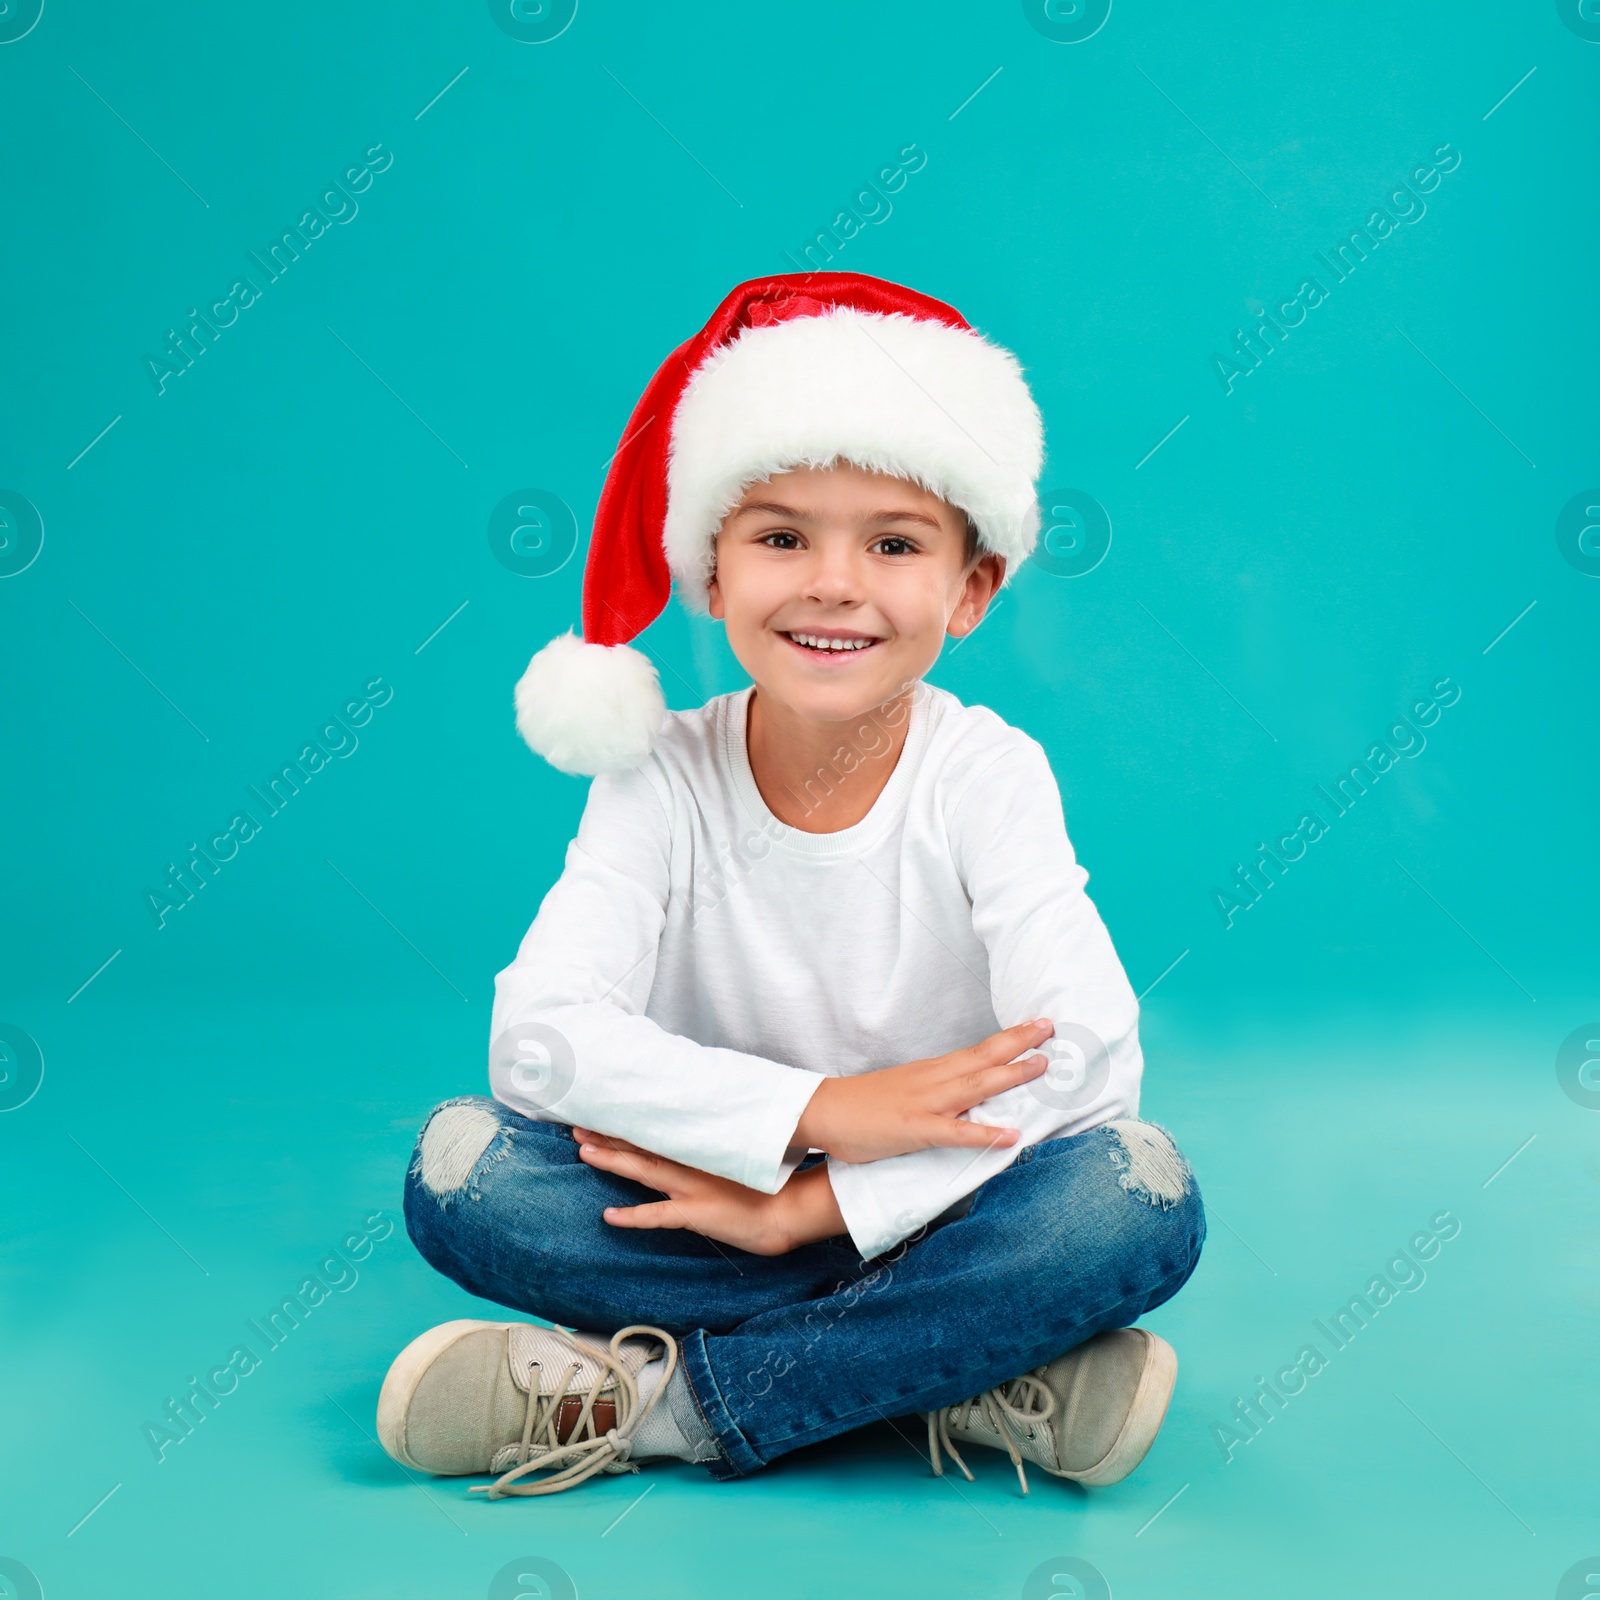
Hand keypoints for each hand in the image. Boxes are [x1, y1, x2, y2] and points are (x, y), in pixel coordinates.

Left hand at [573, 1129, 845, 1255]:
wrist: (789, 1209)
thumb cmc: (767, 1186)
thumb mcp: (740, 1158)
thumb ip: (715, 1146)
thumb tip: (699, 1136)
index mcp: (701, 1150)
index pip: (656, 1132)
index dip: (627, 1123)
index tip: (603, 1110)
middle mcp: (692, 1165)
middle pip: (642, 1146)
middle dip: (608, 1135)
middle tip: (578, 1123)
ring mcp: (692, 1188)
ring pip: (644, 1170)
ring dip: (613, 1159)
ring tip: (584, 1150)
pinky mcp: (696, 1213)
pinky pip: (658, 1215)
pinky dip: (633, 1216)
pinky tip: (609, 1216)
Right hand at [791, 1018, 1054, 1164]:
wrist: (824, 1111)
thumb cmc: (863, 1105)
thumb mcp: (906, 1091)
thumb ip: (937, 1091)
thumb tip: (967, 1096)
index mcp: (931, 1071)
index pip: (977, 1050)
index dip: (1009, 1039)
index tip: (1037, 1026)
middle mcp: (933, 1080)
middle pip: (982, 1056)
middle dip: (1018, 1042)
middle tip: (1050, 1026)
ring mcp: (924, 1103)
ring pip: (975, 1085)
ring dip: (1011, 1074)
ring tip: (1043, 1065)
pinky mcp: (914, 1128)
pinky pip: (955, 1132)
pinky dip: (984, 1133)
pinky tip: (1010, 1135)